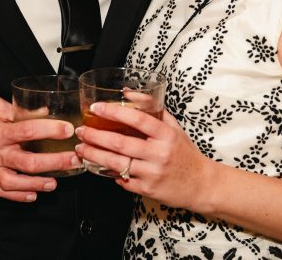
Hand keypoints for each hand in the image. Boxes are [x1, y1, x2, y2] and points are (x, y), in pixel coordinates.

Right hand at [0, 97, 80, 201]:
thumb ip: (17, 110)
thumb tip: (43, 111)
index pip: (28, 131)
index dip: (50, 130)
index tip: (67, 129)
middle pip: (28, 161)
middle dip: (54, 162)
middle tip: (73, 159)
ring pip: (16, 182)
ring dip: (38, 184)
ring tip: (55, 182)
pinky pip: (4, 193)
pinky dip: (19, 196)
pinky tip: (34, 194)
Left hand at [74, 102, 213, 210]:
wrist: (201, 184)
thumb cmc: (185, 153)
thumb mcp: (173, 127)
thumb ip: (152, 109)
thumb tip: (128, 92)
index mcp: (166, 135)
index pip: (138, 119)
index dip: (114, 112)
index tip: (97, 107)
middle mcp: (159, 154)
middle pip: (120, 143)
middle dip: (96, 136)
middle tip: (81, 131)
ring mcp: (152, 173)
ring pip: (116, 163)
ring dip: (94, 155)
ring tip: (81, 148)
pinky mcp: (147, 190)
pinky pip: (122, 181)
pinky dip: (109, 173)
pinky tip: (98, 166)